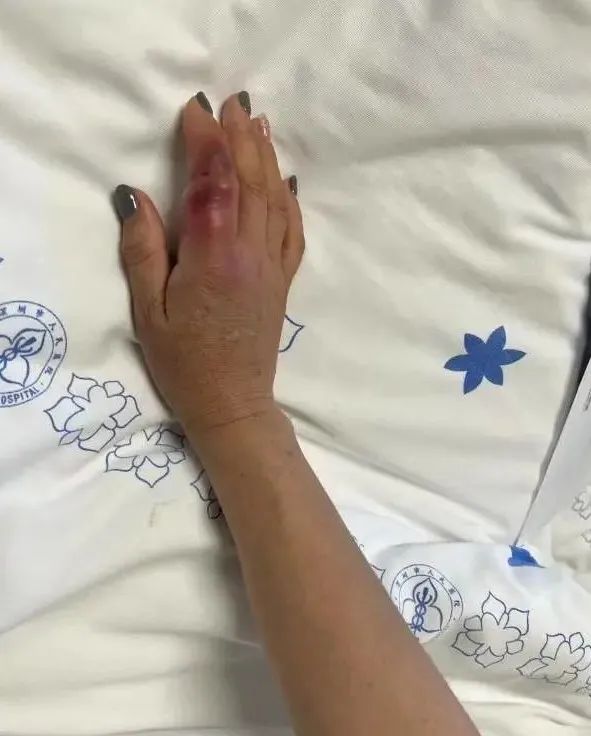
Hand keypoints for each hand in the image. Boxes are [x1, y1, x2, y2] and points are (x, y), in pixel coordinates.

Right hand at [114, 92, 303, 442]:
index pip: (214, 185)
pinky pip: (293, 230)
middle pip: (251, 183)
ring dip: (267, 158)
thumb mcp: (149, 312)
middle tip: (233, 103)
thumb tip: (136, 196)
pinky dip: (291, 199)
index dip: (206, 143)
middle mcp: (250, 255)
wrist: (233, 403)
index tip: (196, 111)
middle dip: (241, 138)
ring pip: (275, 200)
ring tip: (260, 124)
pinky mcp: (283, 280)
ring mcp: (273, 267)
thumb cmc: (185, 363)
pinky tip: (287, 180)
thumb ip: (144, 251)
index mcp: (213, 259)